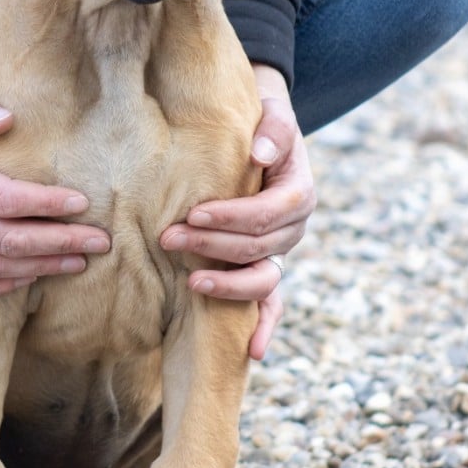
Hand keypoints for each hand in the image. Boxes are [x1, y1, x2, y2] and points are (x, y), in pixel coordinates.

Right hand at [0, 92, 109, 298]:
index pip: (3, 199)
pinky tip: (32, 278)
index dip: (45, 204)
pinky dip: (0, 288)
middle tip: (99, 242)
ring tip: (78, 262)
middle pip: (6, 239)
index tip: (82, 203)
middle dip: (58, 243)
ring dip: (38, 268)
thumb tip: (9, 119)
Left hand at [159, 65, 314, 359]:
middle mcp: (294, 229)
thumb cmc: (261, 125)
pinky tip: (253, 352)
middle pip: (259, 247)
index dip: (234, 216)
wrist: (260, 137)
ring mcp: (281, 254)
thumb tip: (258, 153)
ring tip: (191, 283)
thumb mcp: (273, 114)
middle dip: (213, 247)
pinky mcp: (265, 268)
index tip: (195, 215)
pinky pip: (270, 304)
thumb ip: (273, 129)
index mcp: (299, 192)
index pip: (270, 212)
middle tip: (168, 238)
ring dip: (227, 285)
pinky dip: (264, 328)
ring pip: (262, 279)